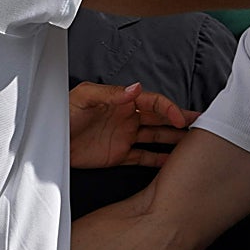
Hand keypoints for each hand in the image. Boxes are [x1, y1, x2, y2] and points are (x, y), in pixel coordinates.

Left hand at [69, 81, 198, 168]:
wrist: (47, 142)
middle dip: (180, 120)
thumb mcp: (84, 98)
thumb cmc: (62, 114)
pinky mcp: (119, 155)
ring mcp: (124, 137)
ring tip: (193, 144)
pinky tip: (173, 161)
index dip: (168, 108)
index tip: (180, 118)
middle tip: (201, 125)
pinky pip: (144, 156)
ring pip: (156, 136)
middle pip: (160, 118)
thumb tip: (136, 88)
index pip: (152, 102)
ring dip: (174, 139)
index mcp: (121, 101)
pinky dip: (159, 158)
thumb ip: (111, 93)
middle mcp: (127, 118)